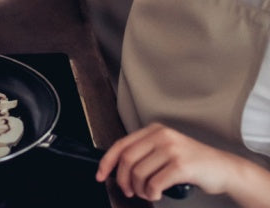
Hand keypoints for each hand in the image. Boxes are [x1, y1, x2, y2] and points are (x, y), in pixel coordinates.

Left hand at [96, 123, 243, 201]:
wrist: (224, 169)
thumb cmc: (193, 163)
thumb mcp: (166, 149)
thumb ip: (145, 153)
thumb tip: (119, 169)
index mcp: (154, 130)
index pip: (121, 144)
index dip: (107, 161)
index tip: (101, 175)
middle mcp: (161, 135)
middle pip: (127, 159)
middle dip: (123, 180)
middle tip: (129, 191)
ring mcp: (171, 149)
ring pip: (139, 173)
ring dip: (140, 189)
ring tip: (147, 193)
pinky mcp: (181, 165)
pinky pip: (155, 183)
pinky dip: (151, 193)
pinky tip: (155, 194)